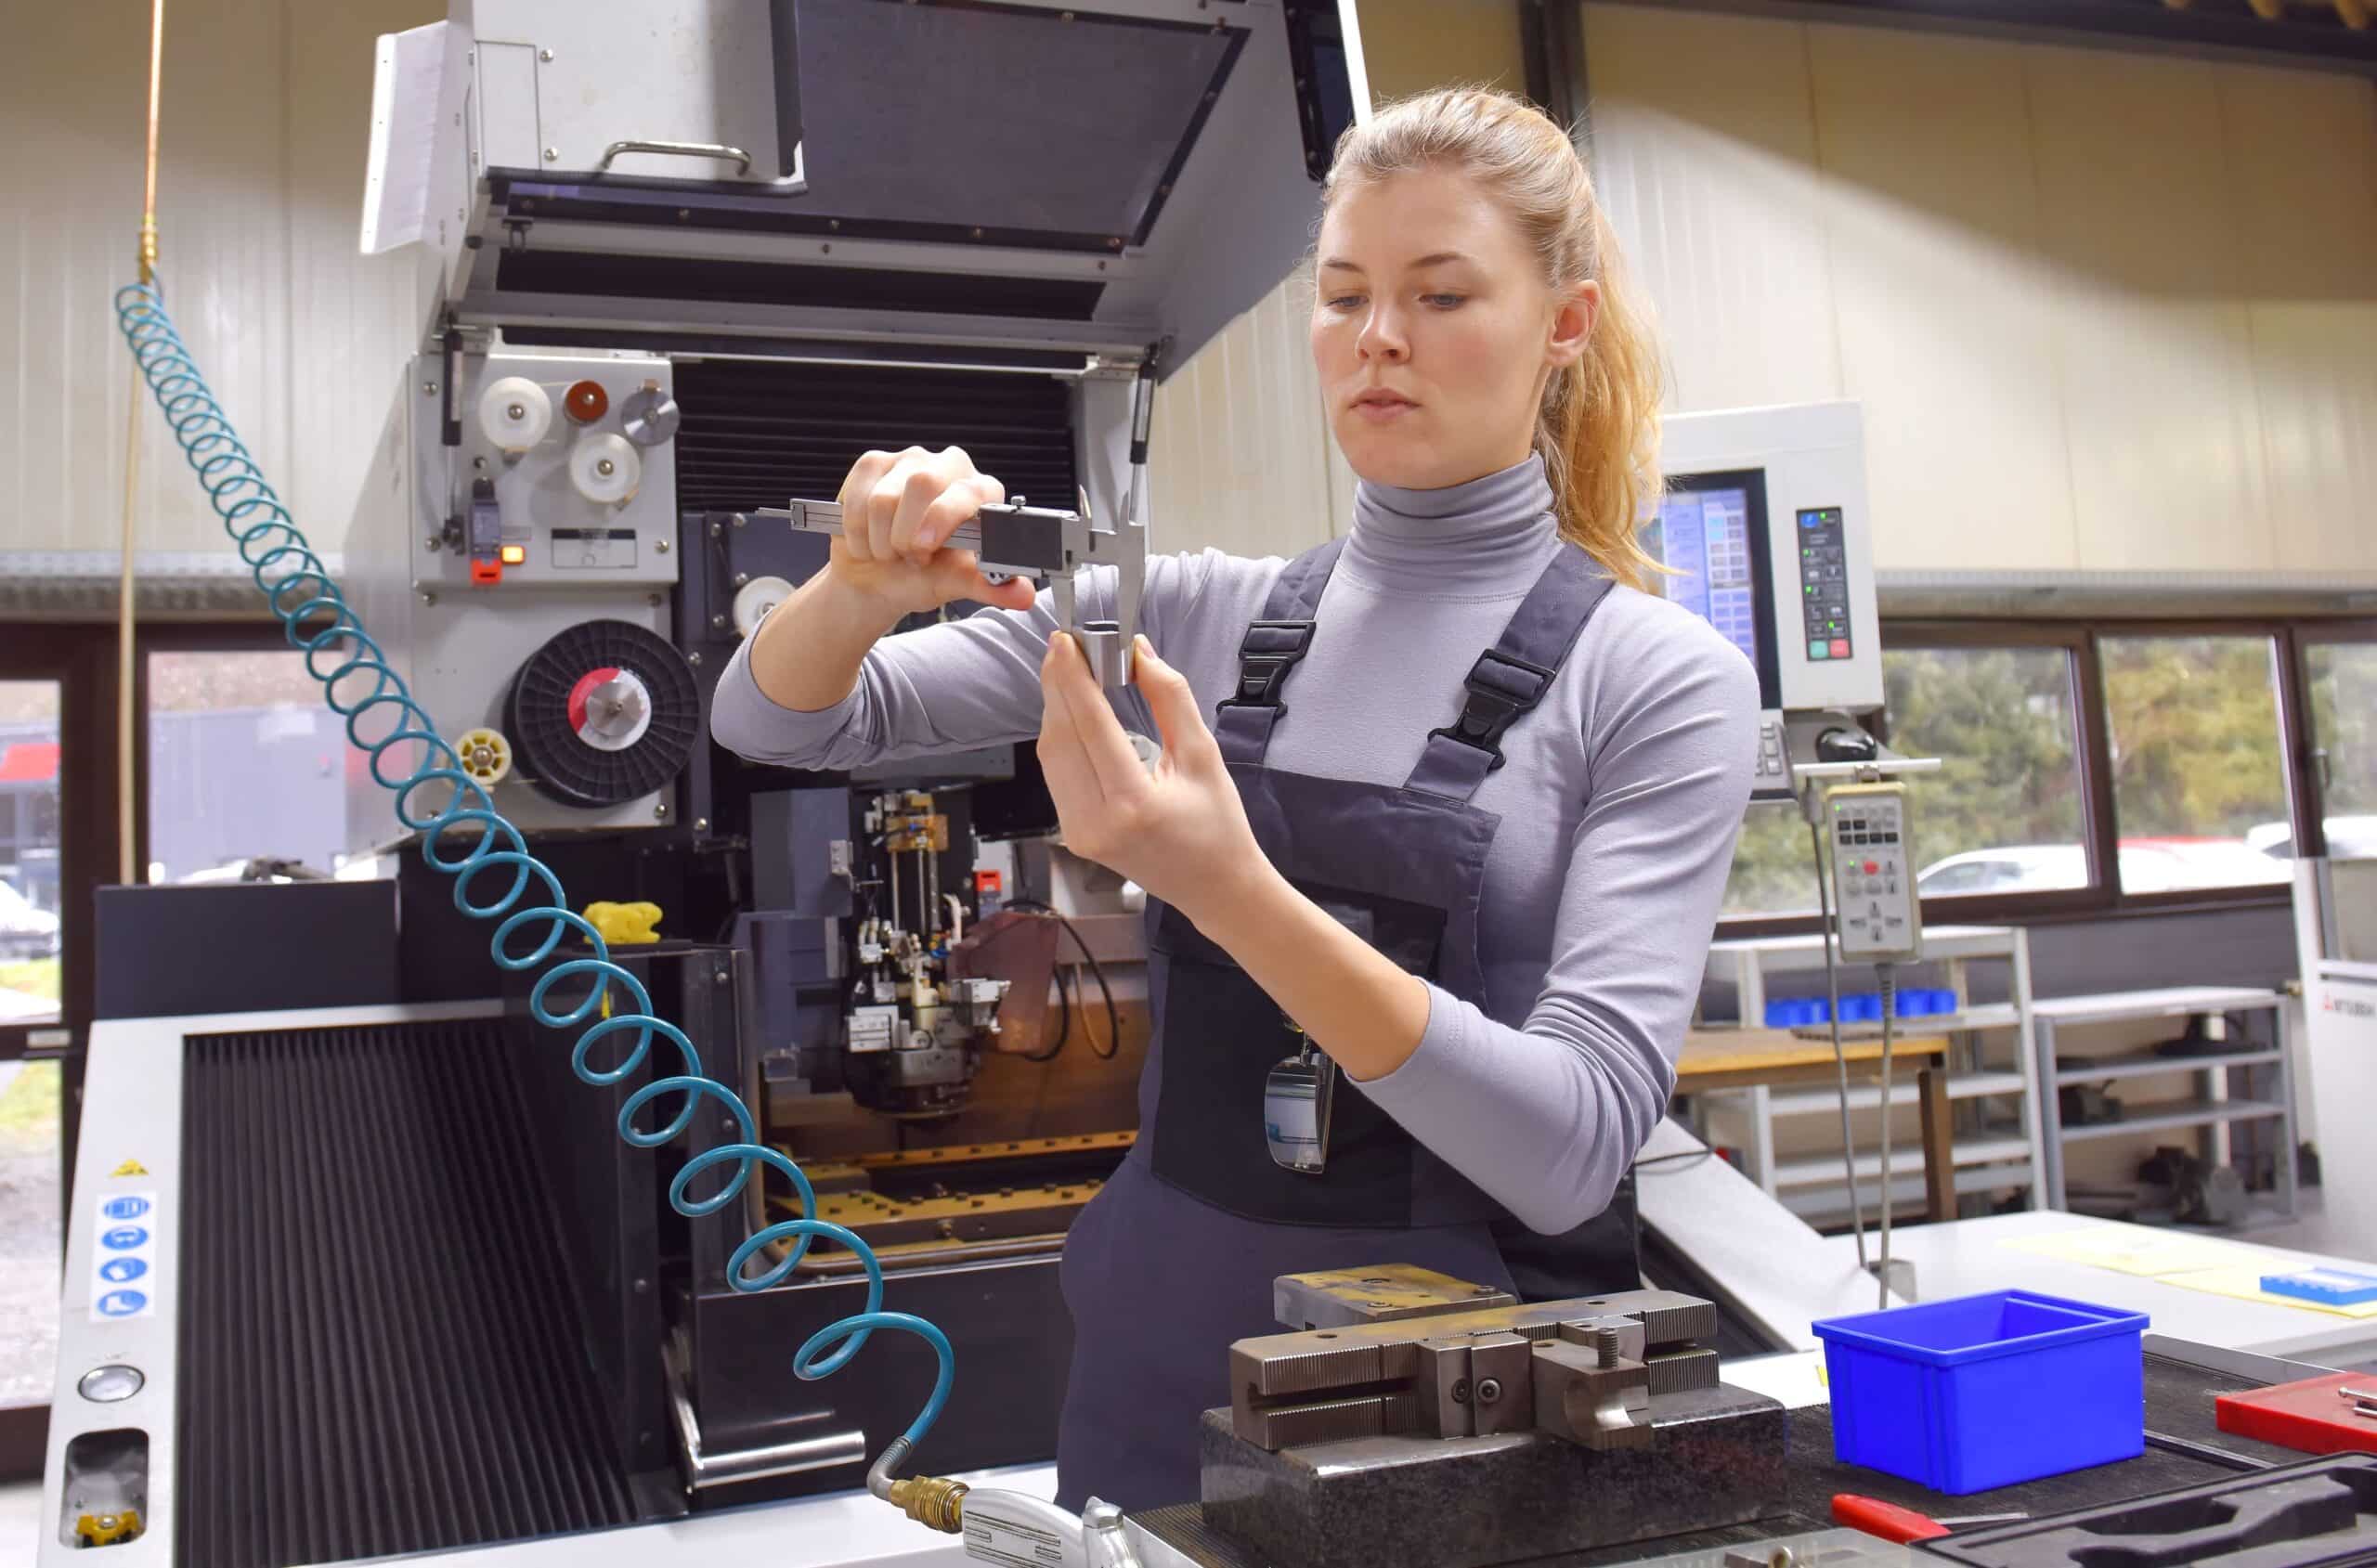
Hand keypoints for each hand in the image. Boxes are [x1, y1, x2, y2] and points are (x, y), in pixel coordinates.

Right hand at [826, 445, 1038, 616]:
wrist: (878, 579)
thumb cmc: (922, 575)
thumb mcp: (955, 582)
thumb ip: (988, 585)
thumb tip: (1022, 594)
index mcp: (980, 491)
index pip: (968, 491)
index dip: (942, 519)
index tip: (923, 551)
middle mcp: (950, 467)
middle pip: (922, 482)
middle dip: (906, 532)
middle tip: (907, 556)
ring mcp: (911, 460)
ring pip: (884, 496)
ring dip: (880, 539)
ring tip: (889, 551)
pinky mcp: (874, 463)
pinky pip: (858, 494)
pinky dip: (857, 529)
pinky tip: (867, 539)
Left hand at [1038, 633, 1270, 927]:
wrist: (1214, 887)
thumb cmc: (1218, 825)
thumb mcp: (1203, 755)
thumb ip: (1170, 698)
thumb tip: (1139, 652)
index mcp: (1134, 804)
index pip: (1090, 726)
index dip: (1074, 678)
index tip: (1067, 641)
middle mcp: (1097, 822)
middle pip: (1061, 737)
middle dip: (1058, 686)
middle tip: (1064, 646)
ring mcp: (1080, 833)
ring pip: (1050, 756)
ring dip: (1055, 709)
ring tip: (1067, 671)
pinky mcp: (1074, 835)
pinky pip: (1056, 776)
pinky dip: (1060, 737)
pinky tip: (1070, 712)